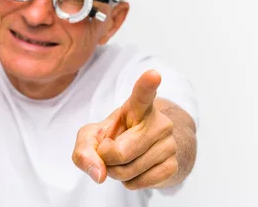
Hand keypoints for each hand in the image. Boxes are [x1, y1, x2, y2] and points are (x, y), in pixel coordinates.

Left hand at [72, 70, 177, 189]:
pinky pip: (138, 183)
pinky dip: (128, 182)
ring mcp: (169, 144)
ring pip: (128, 171)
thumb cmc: (115, 137)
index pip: (142, 94)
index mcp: (138, 106)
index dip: (147, 84)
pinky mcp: (173, 166)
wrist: (145, 151)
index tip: (153, 74)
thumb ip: (84, 150)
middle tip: (109, 151)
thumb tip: (99, 174)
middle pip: (119, 152)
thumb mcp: (92, 137)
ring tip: (123, 160)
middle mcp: (159, 122)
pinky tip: (134, 170)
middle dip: (105, 159)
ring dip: (116, 172)